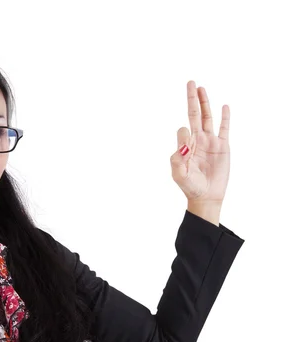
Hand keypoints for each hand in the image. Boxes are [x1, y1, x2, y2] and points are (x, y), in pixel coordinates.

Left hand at [170, 81, 230, 208]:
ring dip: (205, 102)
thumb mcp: (179, 174)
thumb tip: (185, 143)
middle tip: (190, 82)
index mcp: (185, 146)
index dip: (184, 135)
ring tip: (201, 88)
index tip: (187, 149)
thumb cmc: (190, 186)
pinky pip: (224, 128)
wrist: (206, 196)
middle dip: (192, 99)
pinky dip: (225, 117)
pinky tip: (224, 106)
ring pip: (208, 117)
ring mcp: (210, 142)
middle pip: (194, 114)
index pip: (183, 130)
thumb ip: (178, 159)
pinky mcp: (223, 146)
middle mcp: (197, 140)